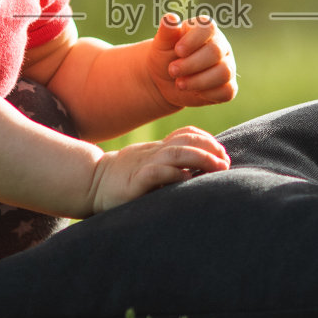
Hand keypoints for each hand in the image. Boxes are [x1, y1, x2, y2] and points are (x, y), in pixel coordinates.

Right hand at [88, 125, 230, 212]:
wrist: (91, 183)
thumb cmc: (125, 179)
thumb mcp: (150, 165)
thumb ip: (171, 164)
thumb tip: (201, 171)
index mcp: (159, 149)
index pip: (187, 135)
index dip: (208, 141)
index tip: (222, 154)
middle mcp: (154, 153)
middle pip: (187, 141)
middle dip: (211, 149)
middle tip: (225, 162)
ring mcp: (144, 165)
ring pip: (176, 154)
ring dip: (201, 158)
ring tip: (218, 167)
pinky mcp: (134, 182)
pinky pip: (156, 173)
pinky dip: (174, 174)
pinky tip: (188, 179)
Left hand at [146, 13, 236, 108]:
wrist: (163, 81)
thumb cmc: (164, 56)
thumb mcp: (161, 44)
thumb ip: (167, 32)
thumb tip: (171, 18)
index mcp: (205, 29)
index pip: (208, 28)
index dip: (194, 40)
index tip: (178, 50)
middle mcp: (220, 46)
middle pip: (216, 52)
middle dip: (191, 64)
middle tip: (172, 70)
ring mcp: (227, 66)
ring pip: (224, 73)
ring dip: (199, 81)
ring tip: (180, 83)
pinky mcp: (227, 87)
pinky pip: (227, 91)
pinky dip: (209, 94)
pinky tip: (194, 92)